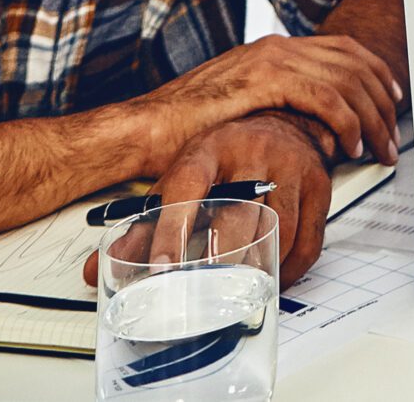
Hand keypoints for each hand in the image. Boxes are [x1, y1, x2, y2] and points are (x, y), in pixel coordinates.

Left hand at [85, 113, 334, 287]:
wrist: (281, 123)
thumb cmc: (224, 160)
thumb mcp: (180, 182)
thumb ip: (142, 228)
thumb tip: (95, 270)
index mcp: (207, 150)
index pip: (186, 189)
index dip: (171, 231)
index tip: (159, 268)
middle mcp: (250, 152)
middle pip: (236, 214)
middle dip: (220, 257)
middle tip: (204, 289)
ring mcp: (289, 166)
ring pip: (276, 229)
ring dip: (258, 267)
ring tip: (238, 289)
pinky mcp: (318, 184)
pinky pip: (308, 239)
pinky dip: (289, 268)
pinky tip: (272, 278)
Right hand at [122, 34, 402, 177]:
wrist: (146, 128)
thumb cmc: (185, 128)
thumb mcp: (240, 108)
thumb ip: (274, 107)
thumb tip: (306, 126)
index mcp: (273, 50)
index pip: (343, 51)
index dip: (374, 73)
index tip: (392, 100)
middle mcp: (278, 47)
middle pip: (353, 63)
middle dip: (381, 100)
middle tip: (393, 133)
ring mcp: (272, 61)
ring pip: (347, 81)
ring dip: (370, 117)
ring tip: (379, 147)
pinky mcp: (265, 82)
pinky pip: (325, 98)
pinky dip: (346, 122)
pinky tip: (350, 144)